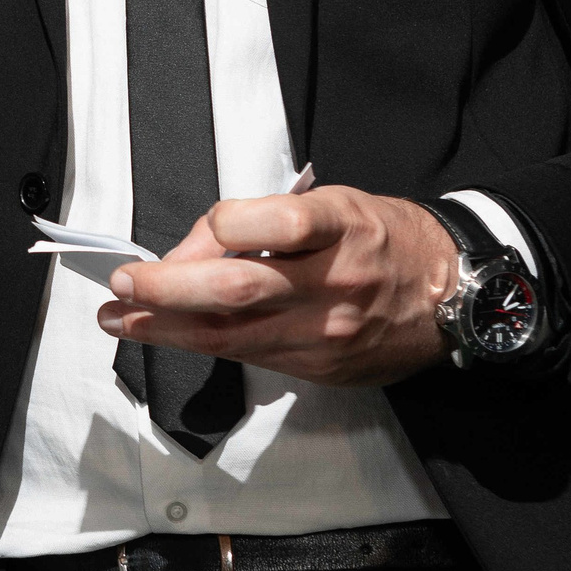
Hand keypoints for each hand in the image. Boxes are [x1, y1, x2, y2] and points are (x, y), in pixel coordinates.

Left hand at [96, 185, 456, 387]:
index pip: (277, 222)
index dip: (223, 224)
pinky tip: (168, 335)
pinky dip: (202, 344)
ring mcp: (328, 330)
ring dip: (165, 327)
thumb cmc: (384, 239)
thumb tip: (191, 250)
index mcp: (343, 225)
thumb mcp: (334, 204)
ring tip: (119, 319)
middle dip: (167, 289)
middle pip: (238, 287)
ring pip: (232, 333)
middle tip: (121, 284)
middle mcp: (335, 279)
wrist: (452, 295)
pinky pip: (251, 355)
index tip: (199, 229)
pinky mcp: (323, 366)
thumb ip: (263, 221)